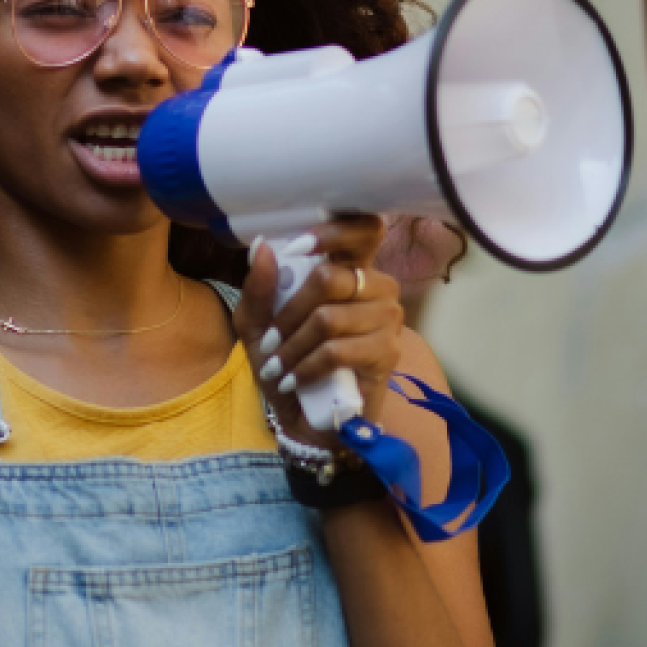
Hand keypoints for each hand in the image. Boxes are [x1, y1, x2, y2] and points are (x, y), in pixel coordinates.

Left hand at [232, 216, 404, 448]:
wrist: (303, 417)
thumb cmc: (285, 361)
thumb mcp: (258, 324)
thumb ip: (259, 287)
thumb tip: (261, 245)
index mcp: (349, 269)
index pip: (363, 228)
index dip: (334, 231)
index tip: (296, 246)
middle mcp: (376, 287)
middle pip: (332, 276)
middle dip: (288, 312)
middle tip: (270, 340)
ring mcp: (388, 319)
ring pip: (329, 317)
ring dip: (293, 345)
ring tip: (278, 365)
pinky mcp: (387, 353)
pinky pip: (337, 351)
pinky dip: (305, 366)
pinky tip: (293, 380)